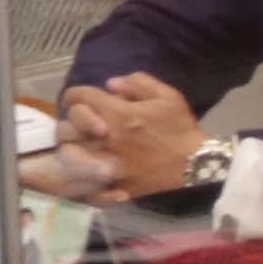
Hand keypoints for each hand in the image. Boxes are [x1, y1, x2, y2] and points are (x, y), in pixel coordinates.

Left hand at [54, 72, 207, 199]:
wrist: (196, 163)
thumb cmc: (180, 128)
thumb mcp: (168, 96)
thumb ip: (138, 83)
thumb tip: (111, 84)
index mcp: (116, 112)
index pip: (77, 97)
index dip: (77, 95)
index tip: (84, 100)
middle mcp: (104, 137)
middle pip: (66, 125)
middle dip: (73, 121)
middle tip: (83, 123)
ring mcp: (105, 161)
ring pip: (69, 152)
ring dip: (73, 145)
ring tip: (82, 144)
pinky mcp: (110, 181)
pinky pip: (84, 178)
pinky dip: (82, 173)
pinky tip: (90, 167)